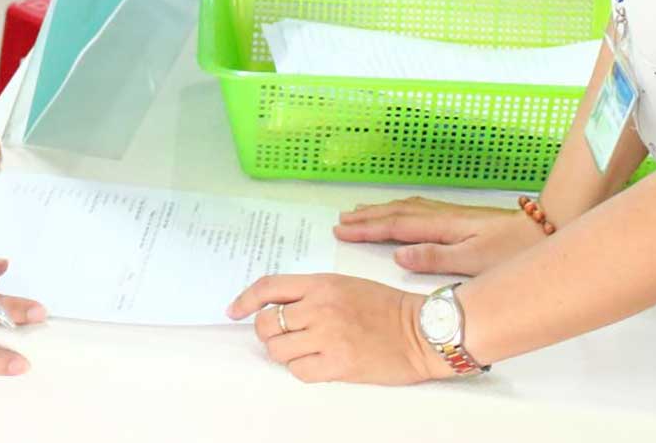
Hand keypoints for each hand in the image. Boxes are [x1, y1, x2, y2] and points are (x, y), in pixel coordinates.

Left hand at [227, 275, 447, 384]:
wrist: (421, 331)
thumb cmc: (386, 308)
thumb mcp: (345, 285)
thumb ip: (312, 293)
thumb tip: (280, 308)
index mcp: (321, 284)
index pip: (269, 287)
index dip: (245, 300)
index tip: (234, 311)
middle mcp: (320, 307)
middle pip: (267, 323)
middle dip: (268, 333)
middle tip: (282, 337)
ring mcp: (328, 336)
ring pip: (279, 350)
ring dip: (285, 353)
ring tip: (304, 351)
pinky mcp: (338, 364)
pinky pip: (299, 371)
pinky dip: (302, 370)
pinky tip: (318, 363)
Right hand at [334, 196, 544, 275]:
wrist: (546, 230)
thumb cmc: (514, 251)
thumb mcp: (475, 261)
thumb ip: (436, 257)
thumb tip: (398, 254)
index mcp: (442, 226)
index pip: (395, 226)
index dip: (366, 228)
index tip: (341, 230)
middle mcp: (443, 216)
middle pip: (396, 213)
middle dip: (367, 217)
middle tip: (341, 221)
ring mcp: (451, 215)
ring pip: (407, 209)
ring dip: (381, 211)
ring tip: (360, 212)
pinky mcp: (461, 218)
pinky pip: (418, 210)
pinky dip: (400, 210)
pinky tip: (400, 213)